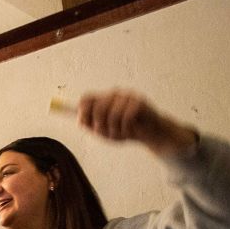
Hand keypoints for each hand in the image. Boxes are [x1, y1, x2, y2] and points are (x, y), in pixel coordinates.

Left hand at [78, 89, 197, 156]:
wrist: (150, 134)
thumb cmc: (126, 131)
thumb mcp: (105, 131)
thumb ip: (92, 126)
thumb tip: (79, 121)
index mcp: (104, 99)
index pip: (86, 98)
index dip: (83, 112)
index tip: (84, 124)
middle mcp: (114, 94)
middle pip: (98, 107)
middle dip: (100, 125)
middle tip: (107, 134)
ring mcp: (127, 96)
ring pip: (112, 113)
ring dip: (114, 130)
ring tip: (121, 134)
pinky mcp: (139, 102)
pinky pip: (126, 117)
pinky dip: (126, 129)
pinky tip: (131, 131)